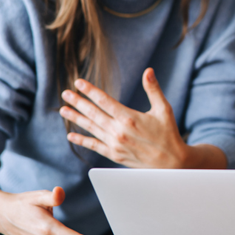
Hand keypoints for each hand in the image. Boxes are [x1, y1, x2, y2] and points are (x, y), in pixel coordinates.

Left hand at [59, 68, 187, 167]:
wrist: (171, 163)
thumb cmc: (169, 134)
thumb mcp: (164, 109)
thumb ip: (153, 90)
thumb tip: (148, 71)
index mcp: (129, 118)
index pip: (104, 101)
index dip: (90, 91)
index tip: (78, 83)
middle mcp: (119, 131)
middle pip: (93, 113)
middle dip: (78, 102)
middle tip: (65, 93)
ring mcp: (115, 144)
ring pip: (91, 128)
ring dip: (76, 118)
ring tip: (63, 109)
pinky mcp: (115, 155)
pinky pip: (94, 146)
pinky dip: (82, 140)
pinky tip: (71, 135)